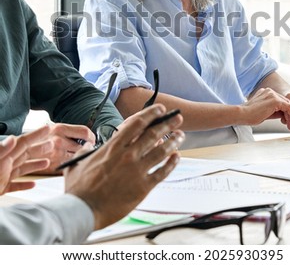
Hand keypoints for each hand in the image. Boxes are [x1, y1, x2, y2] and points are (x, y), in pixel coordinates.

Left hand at [0, 125, 52, 194]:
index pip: (22, 143)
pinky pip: (13, 186)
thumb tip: (13, 139)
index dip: (35, 135)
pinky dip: (23, 185)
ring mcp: (0, 178)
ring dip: (34, 165)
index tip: (47, 127)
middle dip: (38, 149)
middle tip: (52, 143)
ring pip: (20, 169)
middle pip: (24, 155)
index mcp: (2, 157)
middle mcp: (2, 165)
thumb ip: (0, 152)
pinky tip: (32, 184)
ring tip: (47, 162)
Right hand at [34, 123, 95, 174]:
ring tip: (78, 156)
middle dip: (87, 149)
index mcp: (60, 129)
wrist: (17, 151)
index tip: (92, 140)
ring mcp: (56, 155)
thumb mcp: (50, 129)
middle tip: (87, 150)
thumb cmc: (35, 139)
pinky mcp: (52, 167)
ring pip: (77, 157)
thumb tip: (84, 135)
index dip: (92, 137)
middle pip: (83, 146)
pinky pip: (69, 166)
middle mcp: (59, 141)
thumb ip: (66, 132)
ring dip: (80, 158)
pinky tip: (68, 163)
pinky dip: (71, 165)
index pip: (84, 132)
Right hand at [64, 104, 184, 230]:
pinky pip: (162, 172)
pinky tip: (176, 157)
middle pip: (153, 134)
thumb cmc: (79, 190)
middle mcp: (127, 155)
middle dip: (168, 123)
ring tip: (180, 136)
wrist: (82, 211)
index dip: (151, 114)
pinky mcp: (143, 187)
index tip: (160, 109)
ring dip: (173, 141)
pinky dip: (171, 163)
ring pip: (161, 151)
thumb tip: (87, 147)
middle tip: (177, 118)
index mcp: (113, 147)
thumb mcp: (76, 163)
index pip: (137, 124)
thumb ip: (84, 152)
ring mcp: (137, 171)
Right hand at [241, 88, 289, 129]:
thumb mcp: (264, 111)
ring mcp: (272, 94)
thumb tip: (283, 115)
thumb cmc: (249, 115)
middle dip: (289, 113)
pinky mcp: (275, 100)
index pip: (280, 101)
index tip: (286, 120)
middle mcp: (269, 91)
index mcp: (265, 92)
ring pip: (288, 104)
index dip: (284, 111)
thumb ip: (274, 111)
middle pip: (285, 101)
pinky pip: (288, 107)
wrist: (242, 114)